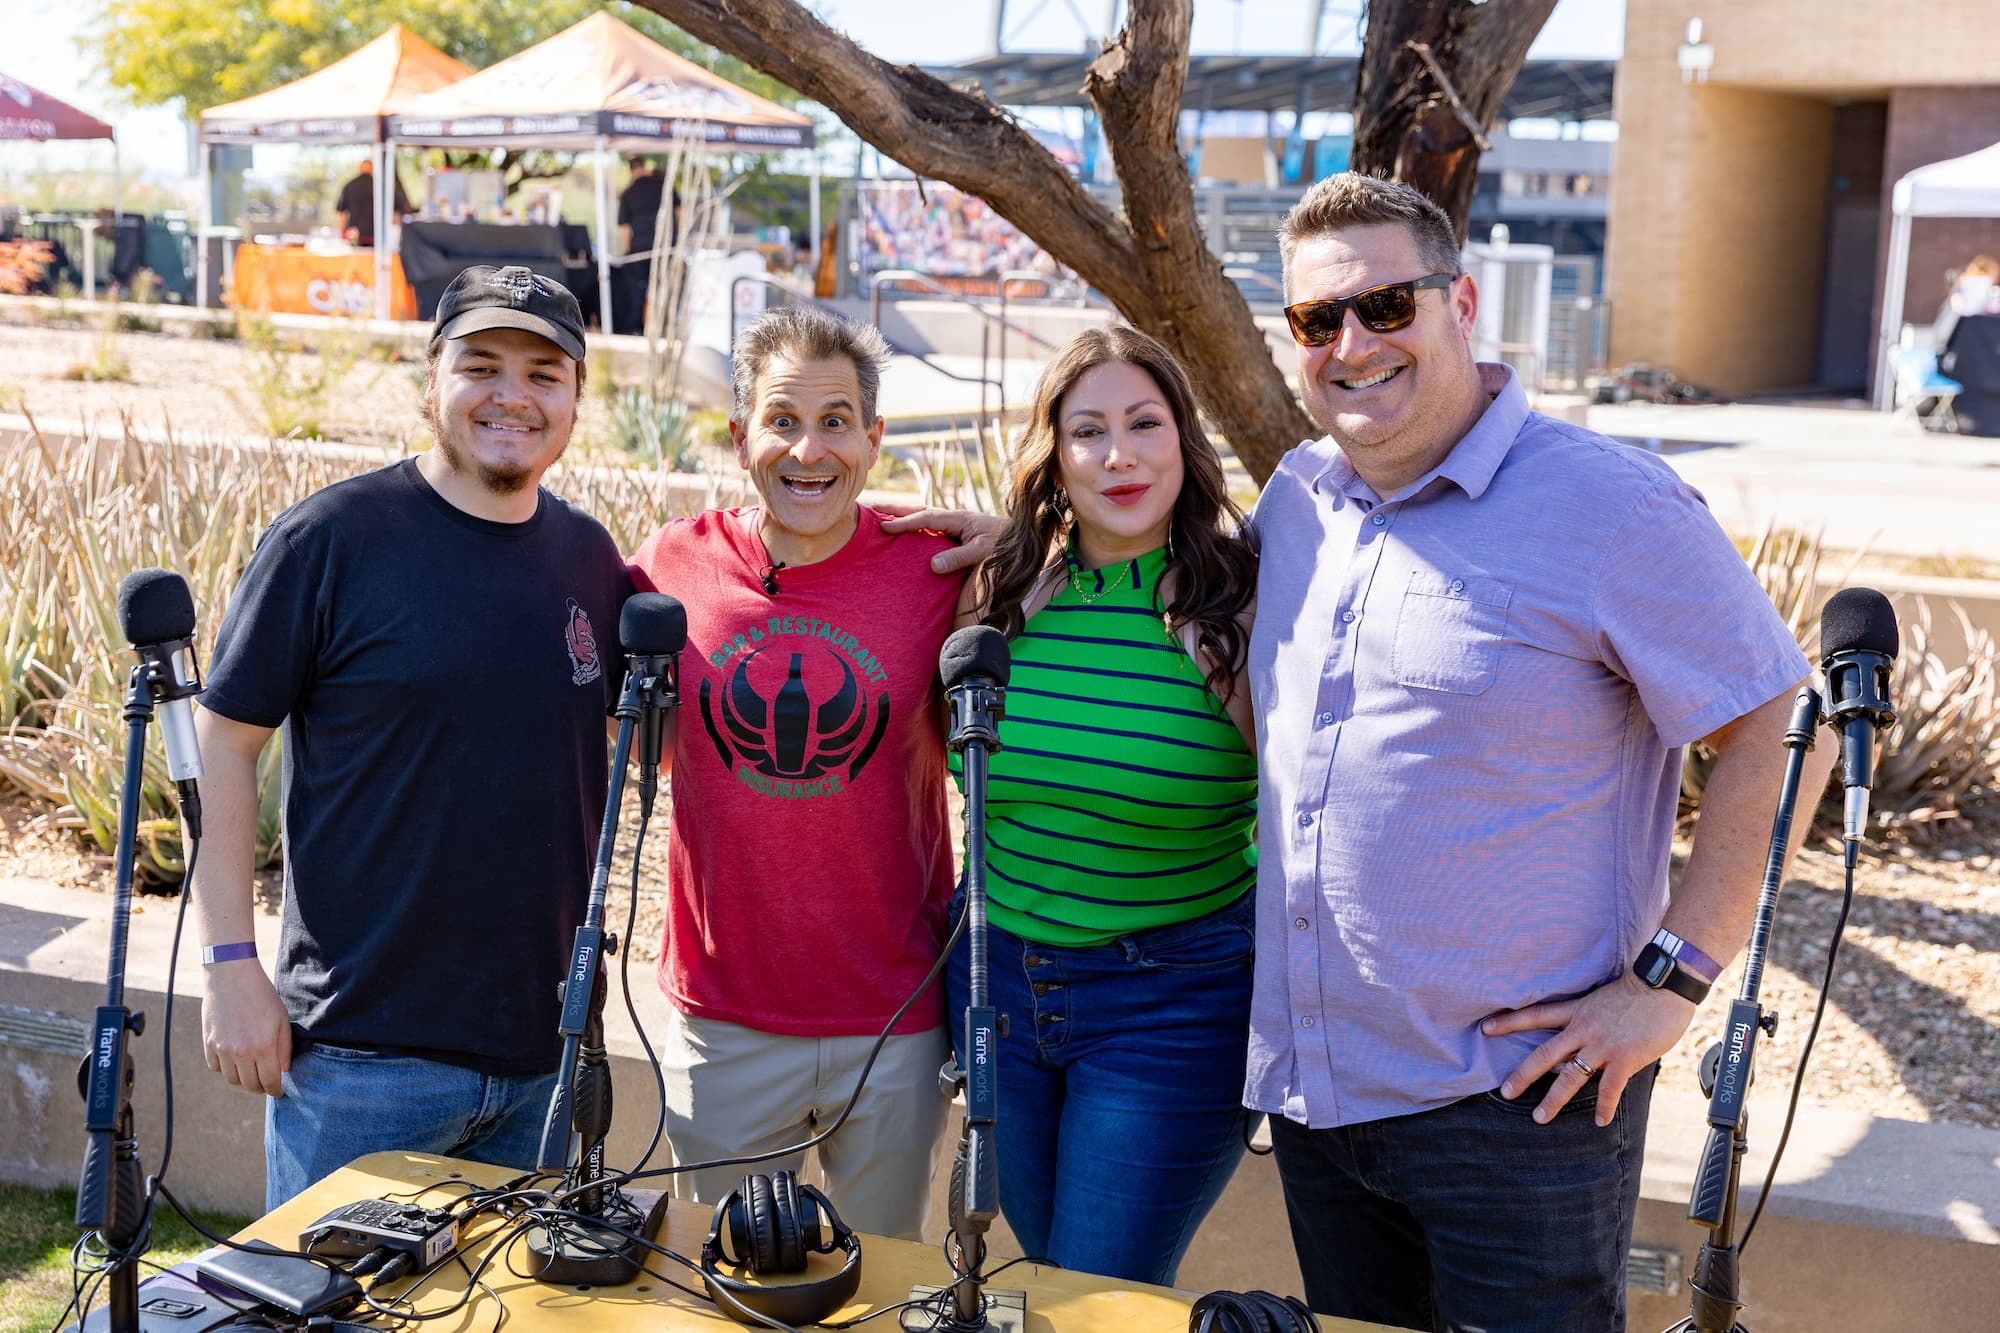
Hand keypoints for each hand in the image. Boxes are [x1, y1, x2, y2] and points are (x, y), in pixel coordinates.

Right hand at [202, 962, 291, 1096]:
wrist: (231, 977)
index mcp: (263, 1046)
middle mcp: (241, 1052)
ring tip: (251, 1072)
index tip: (278, 1092)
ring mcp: (222, 1049)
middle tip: (266, 1083)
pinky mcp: (208, 1044)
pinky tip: (234, 1060)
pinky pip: (216, 1068)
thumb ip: (283, 1048)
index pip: (269, 1081)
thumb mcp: (281, 1020)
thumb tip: (282, 1071)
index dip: (275, 1090)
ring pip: (232, 1080)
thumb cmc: (261, 996)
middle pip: (250, 1085)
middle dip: (260, 1088)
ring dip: (243, 1080)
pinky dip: (225, 1069)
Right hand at [878, 506, 1004, 574]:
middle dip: (894, 509)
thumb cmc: (1006, 547)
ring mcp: (955, 526)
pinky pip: (930, 529)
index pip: (925, 517)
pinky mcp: (957, 536)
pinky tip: (904, 535)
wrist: (1026, 542)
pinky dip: (914, 528)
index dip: (904, 522)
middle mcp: (954, 519)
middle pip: (919, 510)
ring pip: (923, 517)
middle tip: (869, 508)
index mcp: (959, 519)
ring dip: (902, 516)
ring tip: (879, 517)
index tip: (882, 526)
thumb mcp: (984, 552)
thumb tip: (932, 566)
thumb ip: (960, 557)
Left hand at [1481, 973, 1697, 1126]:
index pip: (1535, 1014)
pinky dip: (1603, 1107)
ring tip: (1540, 1118)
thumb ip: (1588, 1019)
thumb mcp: (1601, 1000)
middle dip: (1522, 1074)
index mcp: (1576, 1011)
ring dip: (1553, 1100)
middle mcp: (1582, 1029)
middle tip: (1505, 1091)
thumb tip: (1579, 1040)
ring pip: (1569, 1077)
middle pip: (1543, 1054)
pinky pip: (1608, 1089)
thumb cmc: (1638, 991)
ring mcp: (1602, 1045)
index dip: (1509, 1021)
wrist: (1663, 985)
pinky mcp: (1624, 1058)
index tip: (1485, 1028)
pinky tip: (1599, 1121)